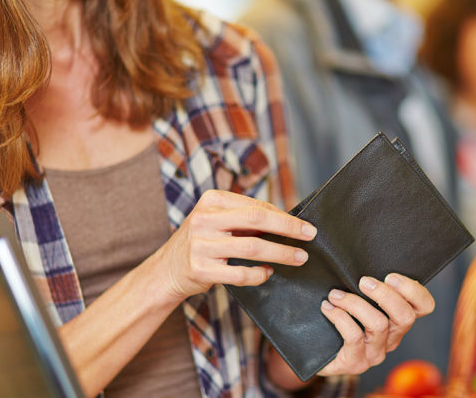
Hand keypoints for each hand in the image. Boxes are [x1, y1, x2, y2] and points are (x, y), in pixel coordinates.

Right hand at [152, 190, 316, 302]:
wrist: (165, 271)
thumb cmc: (201, 243)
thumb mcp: (216, 222)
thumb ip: (244, 219)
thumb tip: (287, 221)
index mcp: (211, 200)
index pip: (256, 205)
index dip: (284, 216)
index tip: (304, 225)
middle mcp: (204, 219)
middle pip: (257, 219)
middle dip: (288, 228)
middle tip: (309, 236)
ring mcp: (201, 245)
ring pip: (253, 247)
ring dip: (281, 253)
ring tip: (299, 257)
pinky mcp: (201, 269)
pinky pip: (240, 273)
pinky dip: (259, 274)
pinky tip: (268, 273)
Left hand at [317, 273, 434, 375]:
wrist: (313, 352)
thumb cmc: (339, 316)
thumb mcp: (358, 297)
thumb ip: (369, 284)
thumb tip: (365, 258)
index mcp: (398, 320)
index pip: (424, 306)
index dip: (414, 290)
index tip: (390, 275)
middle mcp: (392, 338)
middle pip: (406, 316)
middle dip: (385, 294)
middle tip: (362, 281)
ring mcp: (376, 353)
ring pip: (378, 324)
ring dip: (355, 303)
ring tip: (335, 294)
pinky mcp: (356, 362)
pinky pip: (354, 336)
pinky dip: (339, 317)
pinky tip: (327, 307)